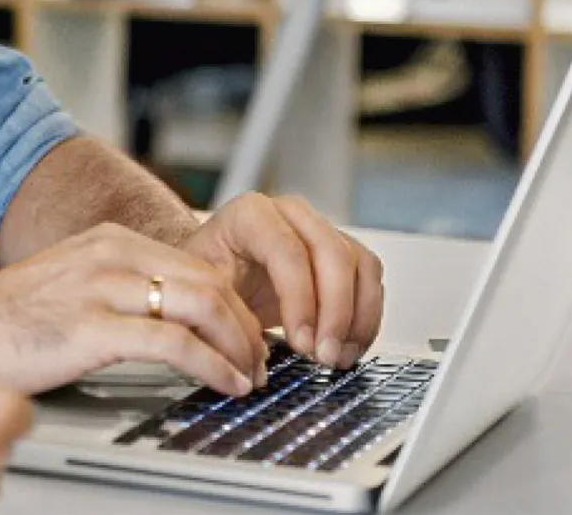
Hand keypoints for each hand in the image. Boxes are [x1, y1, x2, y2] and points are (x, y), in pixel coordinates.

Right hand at [0, 223, 267, 396]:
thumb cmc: (7, 321)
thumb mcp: (72, 284)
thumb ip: (118, 289)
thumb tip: (170, 317)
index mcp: (109, 241)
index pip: (198, 265)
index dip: (235, 306)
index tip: (246, 339)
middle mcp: (110, 254)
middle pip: (211, 282)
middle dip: (247, 328)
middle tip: (258, 363)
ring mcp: (100, 288)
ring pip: (204, 305)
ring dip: (239, 347)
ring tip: (247, 376)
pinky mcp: (91, 328)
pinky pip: (175, 343)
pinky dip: (212, 366)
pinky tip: (222, 383)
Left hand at [182, 192, 384, 368]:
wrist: (216, 271)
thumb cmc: (206, 278)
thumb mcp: (201, 290)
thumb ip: (226, 314)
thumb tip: (253, 354)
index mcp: (250, 214)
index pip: (288, 251)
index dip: (300, 301)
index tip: (301, 343)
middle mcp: (291, 214)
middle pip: (333, 254)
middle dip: (335, 313)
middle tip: (324, 356)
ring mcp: (320, 230)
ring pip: (359, 266)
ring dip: (356, 318)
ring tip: (336, 358)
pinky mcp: (342, 253)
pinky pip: (370, 281)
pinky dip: (365, 319)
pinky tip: (348, 347)